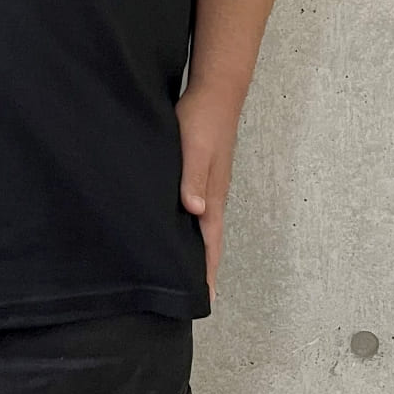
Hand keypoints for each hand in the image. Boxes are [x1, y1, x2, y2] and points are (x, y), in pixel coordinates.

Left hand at [174, 81, 240, 307]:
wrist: (215, 91)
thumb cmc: (203, 119)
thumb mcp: (194, 148)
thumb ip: (193, 178)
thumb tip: (195, 211)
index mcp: (213, 195)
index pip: (209, 243)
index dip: (206, 272)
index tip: (203, 302)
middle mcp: (213, 194)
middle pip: (208, 240)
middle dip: (202, 268)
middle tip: (191, 297)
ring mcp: (209, 184)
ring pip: (202, 225)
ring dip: (196, 248)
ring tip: (184, 271)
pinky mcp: (201, 172)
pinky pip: (196, 207)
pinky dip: (190, 224)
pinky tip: (179, 225)